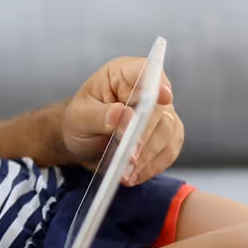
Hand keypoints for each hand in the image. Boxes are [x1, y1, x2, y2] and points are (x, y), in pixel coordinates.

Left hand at [62, 57, 183, 184]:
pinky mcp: (167, 136)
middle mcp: (149, 90)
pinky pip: (169, 151)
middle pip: (160, 109)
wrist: (82, 139)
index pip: (147, 72)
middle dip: (145, 136)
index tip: (162, 98)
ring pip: (168, 132)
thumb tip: (123, 116)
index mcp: (125, 73)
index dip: (158, 84)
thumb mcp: (78, 116)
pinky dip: (153, 166)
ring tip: (126, 173)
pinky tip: (134, 176)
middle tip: (130, 157)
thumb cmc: (79, 119)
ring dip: (149, 157)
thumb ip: (99, 115)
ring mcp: (162, 113)